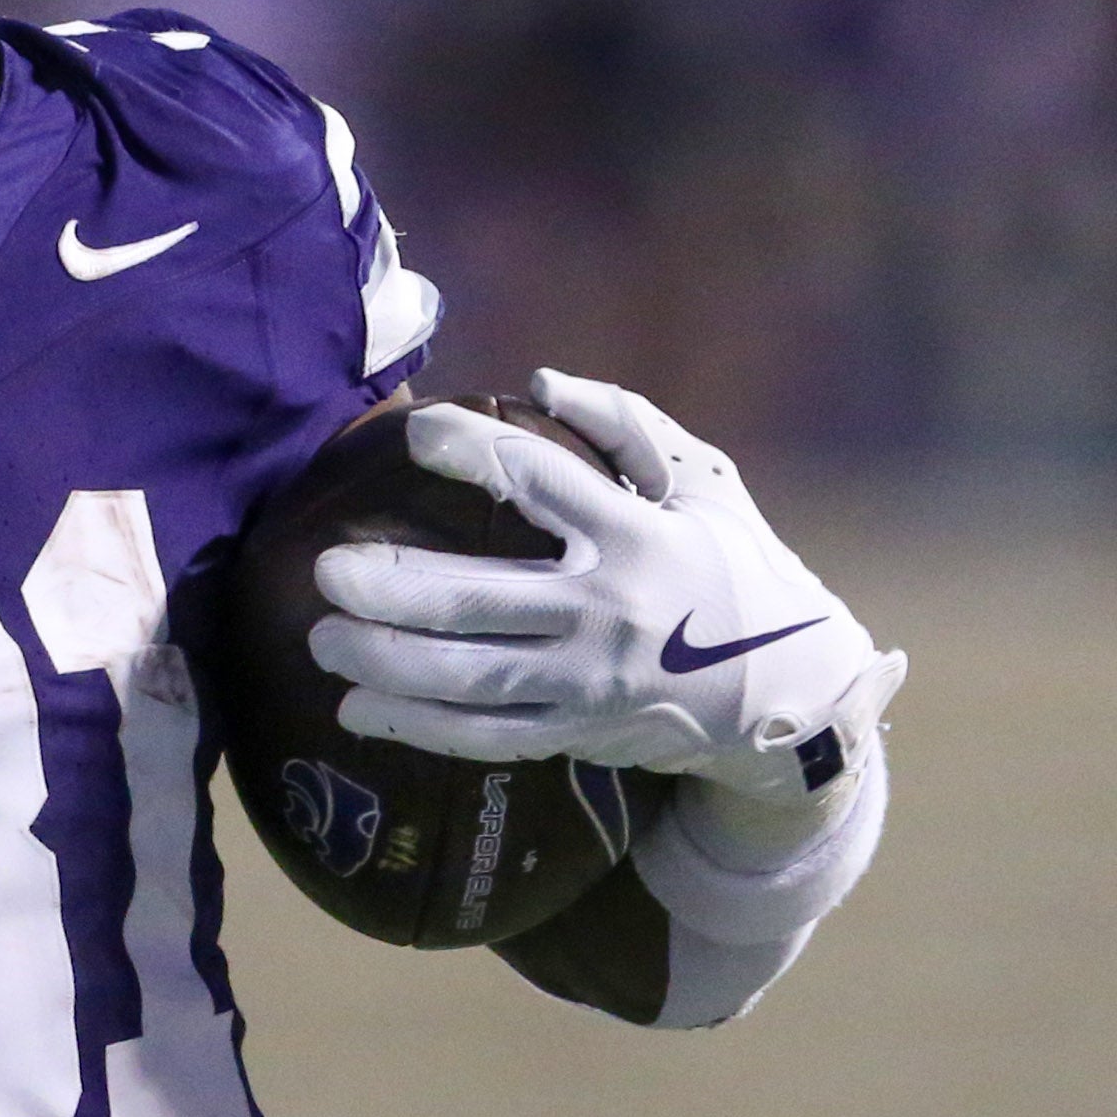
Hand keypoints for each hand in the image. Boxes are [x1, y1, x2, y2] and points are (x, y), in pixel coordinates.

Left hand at [306, 368, 904, 805]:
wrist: (793, 695)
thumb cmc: (738, 570)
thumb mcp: (705, 483)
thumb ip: (627, 424)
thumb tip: (541, 379)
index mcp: (638, 535)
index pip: (541, 482)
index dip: (471, 452)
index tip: (414, 431)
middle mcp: (608, 612)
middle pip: (483, 600)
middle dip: (395, 588)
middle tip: (326, 570)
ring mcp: (590, 683)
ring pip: (470, 679)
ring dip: (386, 663)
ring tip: (323, 641)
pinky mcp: (578, 733)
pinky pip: (484, 737)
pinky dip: (416, 727)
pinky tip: (356, 709)